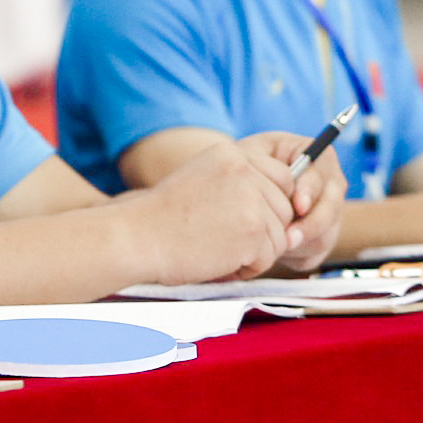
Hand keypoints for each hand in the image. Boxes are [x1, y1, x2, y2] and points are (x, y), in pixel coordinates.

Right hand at [125, 139, 295, 283]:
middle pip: (285, 208)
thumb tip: (284, 202)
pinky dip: (247, 268)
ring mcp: (252, 200)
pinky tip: (219, 262)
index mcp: (232, 154)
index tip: (244, 219)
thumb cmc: (163, 218)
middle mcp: (245, 171)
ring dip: (255, 252)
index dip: (269, 204)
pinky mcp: (254, 231)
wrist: (138, 238)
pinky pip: (269, 258)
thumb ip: (238, 181)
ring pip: (280, 235)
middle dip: (265, 230)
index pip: (282, 177)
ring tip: (220, 250)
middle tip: (227, 239)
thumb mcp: (201, 178)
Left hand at [240, 129, 347, 273]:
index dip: (313, 190)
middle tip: (288, 239)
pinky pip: (315, 254)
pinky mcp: (320, 239)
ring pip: (325, 235)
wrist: (241, 197)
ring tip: (274, 247)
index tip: (299, 205)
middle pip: (332, 208)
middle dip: (311, 226)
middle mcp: (330, 186)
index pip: (323, 172)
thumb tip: (286, 185)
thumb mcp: (250, 158)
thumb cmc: (246, 170)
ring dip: (300, 244)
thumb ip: (266, 165)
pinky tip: (274, 251)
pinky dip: (294, 256)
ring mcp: (329, 215)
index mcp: (317, 159)